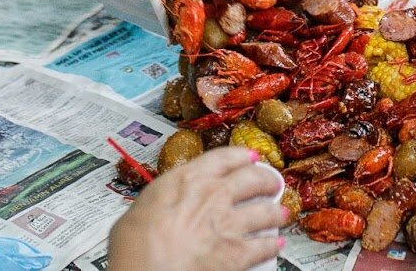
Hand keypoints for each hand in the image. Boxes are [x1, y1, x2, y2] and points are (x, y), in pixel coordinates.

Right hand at [107, 148, 287, 270]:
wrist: (144, 267)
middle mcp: (215, 195)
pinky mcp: (237, 253)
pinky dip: (272, 245)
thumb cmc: (134, 242)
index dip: (241, 156)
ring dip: (276, 211)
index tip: (250, 156)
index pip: (224, 157)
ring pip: (265, 211)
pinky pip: (263, 246)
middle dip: (266, 179)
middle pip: (252, 178)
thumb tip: (159, 205)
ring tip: (281, 212)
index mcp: (189, 178)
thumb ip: (162, 198)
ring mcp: (229, 223)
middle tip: (271, 181)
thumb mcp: (142, 205)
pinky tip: (276, 244)